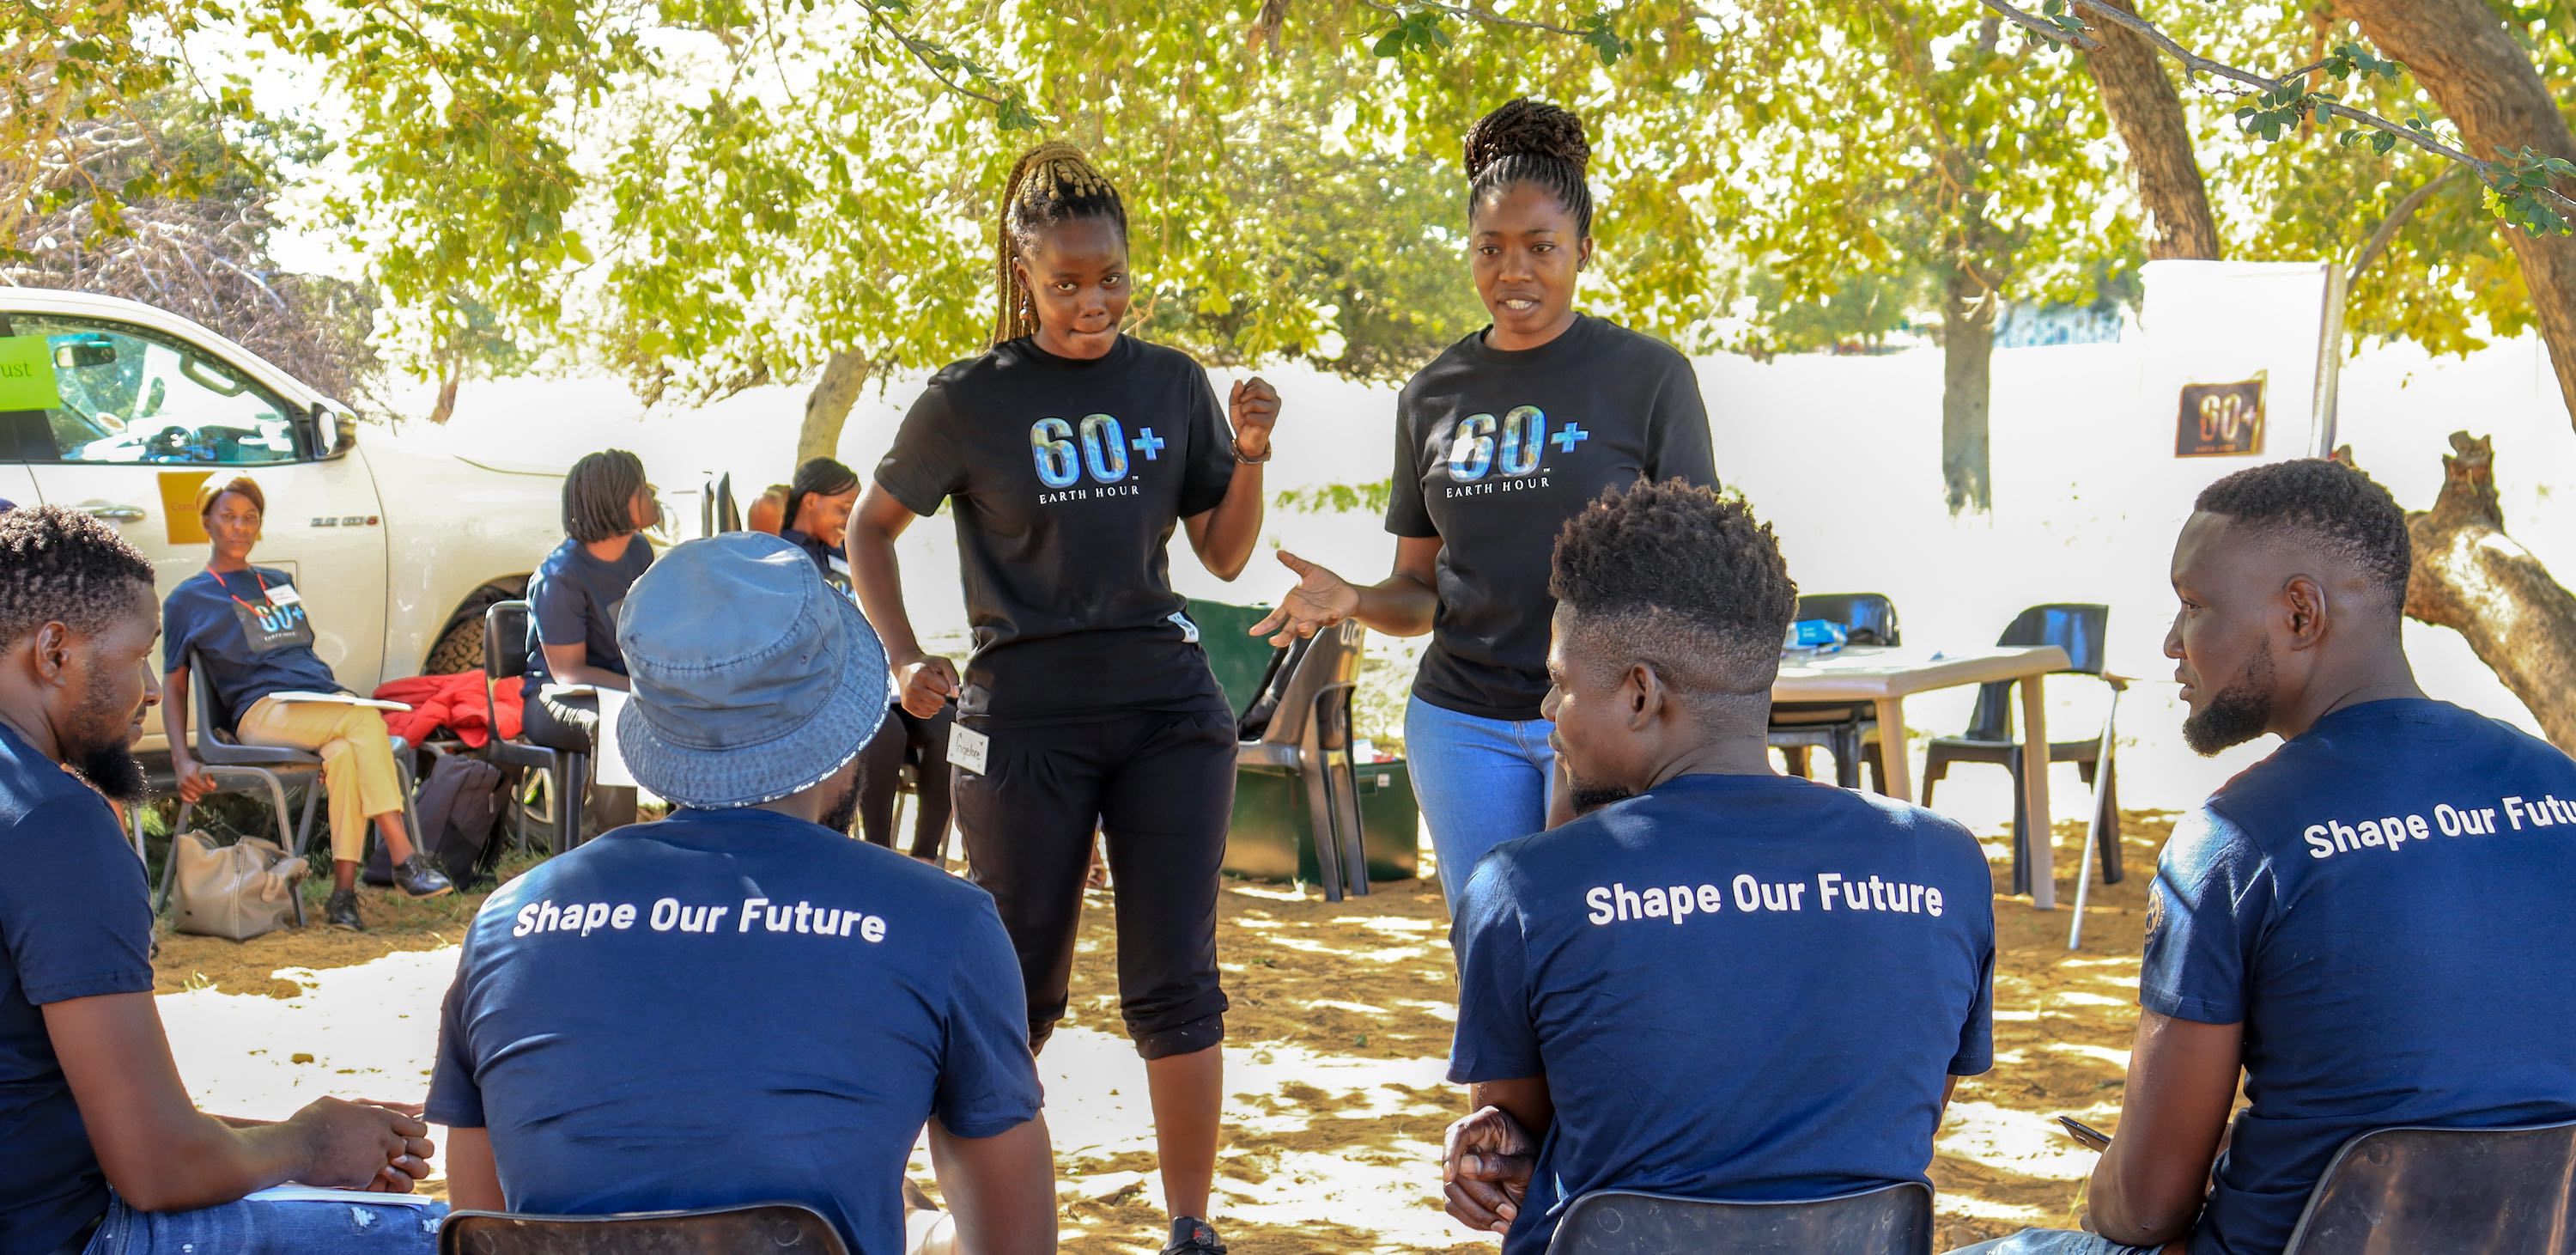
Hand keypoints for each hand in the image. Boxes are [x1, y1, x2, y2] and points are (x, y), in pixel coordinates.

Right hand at [172, 755, 216, 804]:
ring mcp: (181, 786)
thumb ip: (209, 777)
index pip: (202, 787)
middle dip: (204, 790)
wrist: (181, 764)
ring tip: (200, 790)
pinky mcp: (178, 789)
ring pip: (193, 796)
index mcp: (191, 776)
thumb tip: (214, 786)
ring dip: (198, 794)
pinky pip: (185, 799)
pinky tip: (195, 797)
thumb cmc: (193, 766)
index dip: (209, 788)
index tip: (212, 787)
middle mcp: (185, 782)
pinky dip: (190, 800)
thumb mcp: (203, 768)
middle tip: (206, 787)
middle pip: (199, 792)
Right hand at [285, 1097, 434, 1190]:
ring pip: (388, 1164)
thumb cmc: (310, 1122)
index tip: (400, 1137)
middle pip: (406, 1147)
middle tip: (375, 1152)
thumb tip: (383, 1108)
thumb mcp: (340, 1105)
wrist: (292, 1147)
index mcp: (379, 1117)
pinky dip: (358, 1177)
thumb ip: (366, 1107)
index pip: (415, 1127)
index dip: (410, 1133)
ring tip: (350, 1160)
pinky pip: (369, 1179)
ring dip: (374, 1164)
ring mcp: (375, 1158)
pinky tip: (339, 1170)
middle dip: (394, 1151)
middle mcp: (383, 1137)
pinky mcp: (364, 1177)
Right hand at [895, 656, 959, 719]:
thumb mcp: (942, 663)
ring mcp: (908, 698)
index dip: (945, 684)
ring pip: (934, 710)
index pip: (945, 689)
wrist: (905, 666)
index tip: (938, 678)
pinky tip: (924, 697)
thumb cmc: (927, 665)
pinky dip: (929, 707)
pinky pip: (927, 714)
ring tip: (928, 690)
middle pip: (940, 702)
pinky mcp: (907, 706)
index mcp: (922, 676)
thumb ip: (953, 677)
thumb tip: (956, 694)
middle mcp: (913, 688)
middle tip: (934, 686)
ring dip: (935, 702)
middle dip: (941, 695)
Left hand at [1228, 376, 1279, 459]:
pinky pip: (1252, 417)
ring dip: (1244, 411)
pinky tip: (1251, 424)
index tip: (1244, 400)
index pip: (1256, 380)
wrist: (1246, 437)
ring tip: (1248, 416)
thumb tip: (1238, 381)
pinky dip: (1247, 420)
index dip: (1245, 390)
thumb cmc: (1242, 418)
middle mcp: (1275, 398)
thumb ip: (1235, 392)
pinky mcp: (1271, 422)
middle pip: (1257, 389)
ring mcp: (1275, 410)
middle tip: (1244, 408)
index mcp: (1269, 390)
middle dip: (1244, 399)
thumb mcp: (1235, 402)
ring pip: (1253, 403)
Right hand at [1247, 550, 1358, 646]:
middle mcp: (1302, 616)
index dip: (1265, 625)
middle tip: (1274, 641)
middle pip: (1289, 630)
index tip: (1252, 632)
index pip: (1275, 618)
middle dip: (1283, 637)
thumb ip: (1294, 564)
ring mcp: (1317, 618)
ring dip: (1306, 629)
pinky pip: (1330, 619)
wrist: (1346, 591)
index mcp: (1293, 606)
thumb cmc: (1325, 583)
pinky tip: (1331, 615)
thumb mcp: (1308, 570)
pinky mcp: (1333, 617)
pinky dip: (1330, 618)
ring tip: (1303, 628)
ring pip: (1308, 628)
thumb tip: (1278, 552)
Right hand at [1441, 1105, 1534, 1234]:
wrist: (1539, 1181)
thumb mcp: (1525, 1165)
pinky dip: (1474, 1218)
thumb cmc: (1535, 1165)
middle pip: (1456, 1169)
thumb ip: (1499, 1165)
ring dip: (1478, 1212)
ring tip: (1506, 1223)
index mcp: (1487, 1123)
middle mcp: (1469, 1141)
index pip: (1458, 1133)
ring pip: (1452, 1191)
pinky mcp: (1459, 1187)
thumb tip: (1464, 1166)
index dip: (1451, 1153)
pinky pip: (1455, 1206)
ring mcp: (1460, 1165)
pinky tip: (1496, 1224)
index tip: (1451, 1176)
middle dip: (1482, 1196)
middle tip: (1510, 1213)